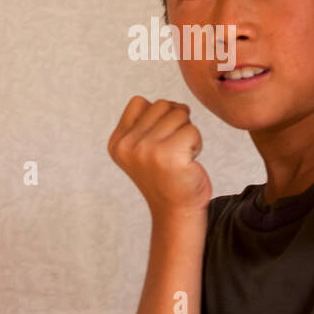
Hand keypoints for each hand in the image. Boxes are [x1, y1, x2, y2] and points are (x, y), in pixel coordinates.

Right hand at [108, 97, 211, 215]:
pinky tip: (188, 163)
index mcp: (117, 142)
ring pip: (179, 114)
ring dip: (187, 133)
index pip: (139, 102)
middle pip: (162, 105)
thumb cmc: (167, 177)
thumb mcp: (143, 148)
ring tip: (180, 156)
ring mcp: (145, 150)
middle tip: (173, 150)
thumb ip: (149, 122)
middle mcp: (127, 145)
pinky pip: (192, 130)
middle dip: (175, 123)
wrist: (176, 212)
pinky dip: (196, 143)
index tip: (159, 143)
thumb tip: (177, 105)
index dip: (158, 117)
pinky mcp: (168, 155)